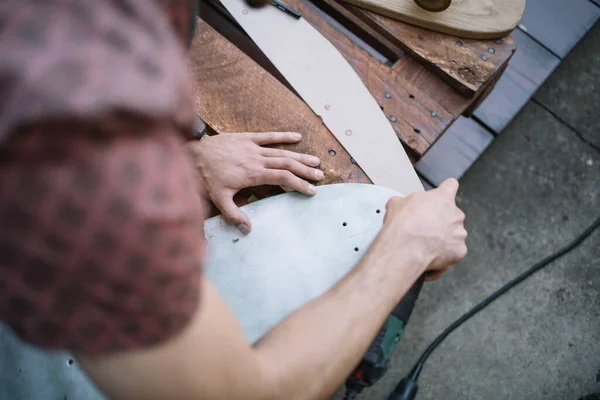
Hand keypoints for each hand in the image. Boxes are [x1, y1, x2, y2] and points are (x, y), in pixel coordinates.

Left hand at [187, 132, 322, 232]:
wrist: (192, 154)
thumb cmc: (205, 178)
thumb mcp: (218, 200)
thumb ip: (234, 215)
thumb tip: (248, 230)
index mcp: (253, 174)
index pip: (283, 178)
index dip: (299, 184)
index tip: (311, 191)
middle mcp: (256, 159)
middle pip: (287, 163)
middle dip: (305, 170)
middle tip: (320, 176)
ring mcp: (252, 147)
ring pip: (281, 151)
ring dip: (300, 156)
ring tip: (316, 161)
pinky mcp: (246, 137)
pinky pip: (268, 136)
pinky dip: (283, 136)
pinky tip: (297, 136)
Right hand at [381, 178, 466, 280]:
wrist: (405, 249)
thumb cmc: (402, 225)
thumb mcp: (396, 204)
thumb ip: (407, 201)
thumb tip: (402, 205)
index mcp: (443, 198)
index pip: (451, 186)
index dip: (445, 190)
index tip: (441, 197)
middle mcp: (456, 214)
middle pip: (452, 214)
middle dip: (441, 220)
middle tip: (425, 228)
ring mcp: (460, 233)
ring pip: (454, 234)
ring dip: (443, 238)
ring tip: (426, 244)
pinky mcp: (460, 251)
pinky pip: (453, 252)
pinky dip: (444, 254)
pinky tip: (429, 255)